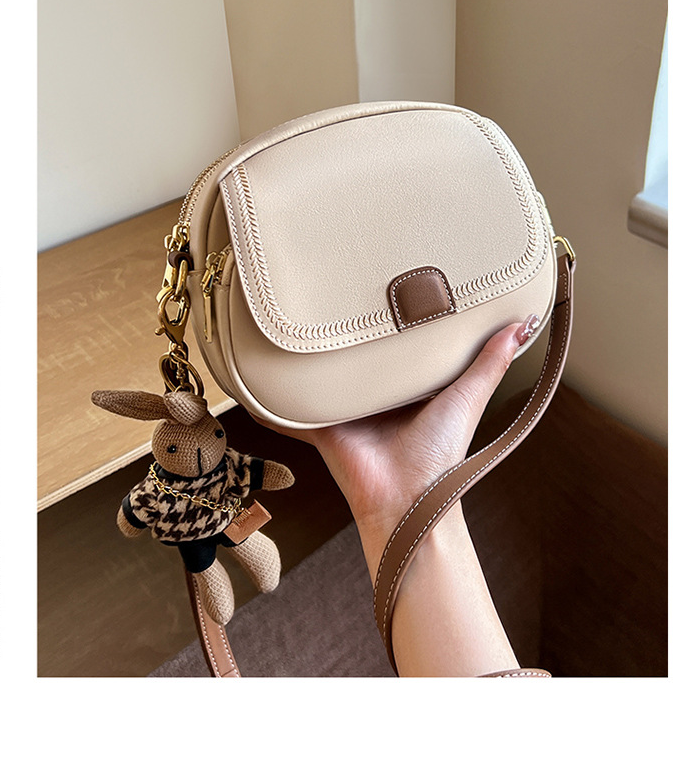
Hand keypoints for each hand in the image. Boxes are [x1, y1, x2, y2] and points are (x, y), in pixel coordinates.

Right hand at [259, 315, 539, 544]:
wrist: (405, 496)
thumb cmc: (439, 454)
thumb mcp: (468, 397)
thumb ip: (491, 361)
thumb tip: (523, 323)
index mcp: (404, 388)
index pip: (394, 346)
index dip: (391, 319)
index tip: (387, 284)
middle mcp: (372, 397)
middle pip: (356, 357)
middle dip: (345, 330)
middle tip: (336, 288)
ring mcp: (342, 409)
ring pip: (323, 373)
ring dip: (311, 354)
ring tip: (297, 314)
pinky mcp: (318, 421)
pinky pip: (289, 405)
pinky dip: (272, 394)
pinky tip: (257, 369)